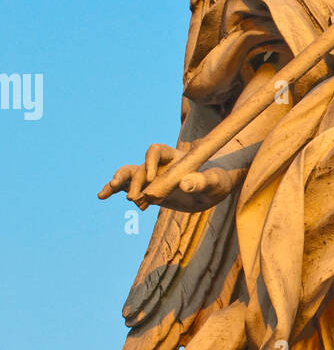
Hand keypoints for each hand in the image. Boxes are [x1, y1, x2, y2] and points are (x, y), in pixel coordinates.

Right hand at [98, 142, 241, 210]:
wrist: (211, 190)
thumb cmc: (217, 182)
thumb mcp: (215, 182)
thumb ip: (202, 181)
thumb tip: (184, 184)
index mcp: (174, 156)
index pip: (156, 151)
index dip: (151, 162)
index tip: (152, 178)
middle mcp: (160, 164)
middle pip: (141, 167)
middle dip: (136, 181)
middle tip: (136, 198)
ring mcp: (151, 176)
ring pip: (130, 174)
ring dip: (120, 182)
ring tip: (110, 190)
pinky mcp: (147, 189)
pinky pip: (126, 187)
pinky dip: (114, 190)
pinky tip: (101, 196)